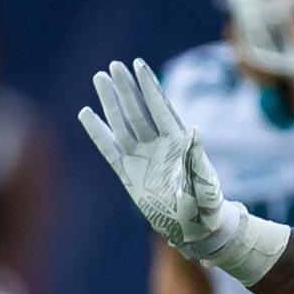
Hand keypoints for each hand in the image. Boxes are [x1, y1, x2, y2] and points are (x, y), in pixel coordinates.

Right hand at [80, 58, 284, 284]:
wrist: (198, 229)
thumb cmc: (206, 207)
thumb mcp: (205, 183)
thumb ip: (196, 157)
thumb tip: (194, 129)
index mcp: (177, 144)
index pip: (159, 108)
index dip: (149, 86)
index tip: (138, 65)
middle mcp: (158, 146)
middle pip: (137, 110)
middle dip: (126, 88)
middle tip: (113, 65)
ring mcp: (142, 158)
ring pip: (123, 124)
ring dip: (111, 102)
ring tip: (99, 78)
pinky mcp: (128, 174)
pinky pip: (109, 149)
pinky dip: (98, 132)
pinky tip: (86, 114)